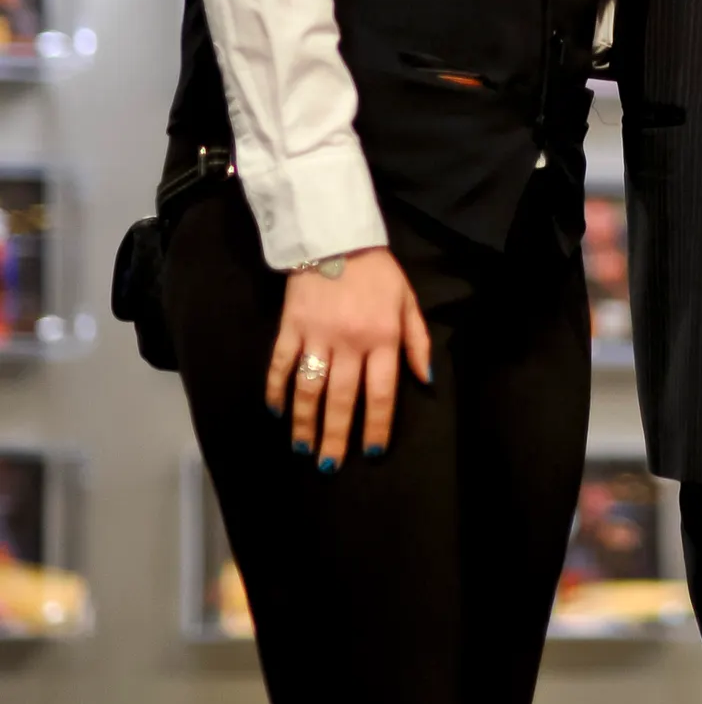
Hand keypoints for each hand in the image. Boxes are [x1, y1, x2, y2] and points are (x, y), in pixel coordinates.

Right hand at [266, 247, 431, 467]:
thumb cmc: (377, 272)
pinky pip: (280, 364)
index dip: (378, 426)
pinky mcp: (290, 326)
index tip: (373, 452)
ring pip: (308, 389)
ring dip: (304, 422)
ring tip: (302, 448)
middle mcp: (350, 342)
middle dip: (336, 437)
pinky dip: (275, 389)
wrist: (336, 236)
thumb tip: (425, 381)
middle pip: (342, 400)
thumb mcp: (408, 301)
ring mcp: (316, 335)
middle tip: (329, 467)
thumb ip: (418, 342)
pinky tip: (275, 412)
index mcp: (382, 338)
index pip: (382, 393)